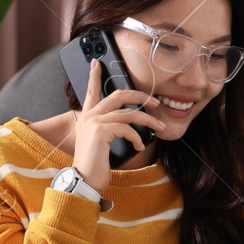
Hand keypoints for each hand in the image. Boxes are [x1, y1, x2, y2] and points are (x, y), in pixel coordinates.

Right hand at [71, 57, 166, 192]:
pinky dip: (137, 138)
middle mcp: (89, 116)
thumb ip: (109, 128)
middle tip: (154, 101)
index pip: (91, 91)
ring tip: (159, 127)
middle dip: (140, 95)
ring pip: (129, 113)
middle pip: (118, 95)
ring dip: (148, 120)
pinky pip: (127, 128)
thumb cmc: (95, 164)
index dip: (94, 76)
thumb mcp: (101, 142)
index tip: (97, 63)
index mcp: (87, 117)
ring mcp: (94, 122)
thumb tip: (129, 122)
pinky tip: (139, 147)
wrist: (85, 180)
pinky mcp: (101, 131)